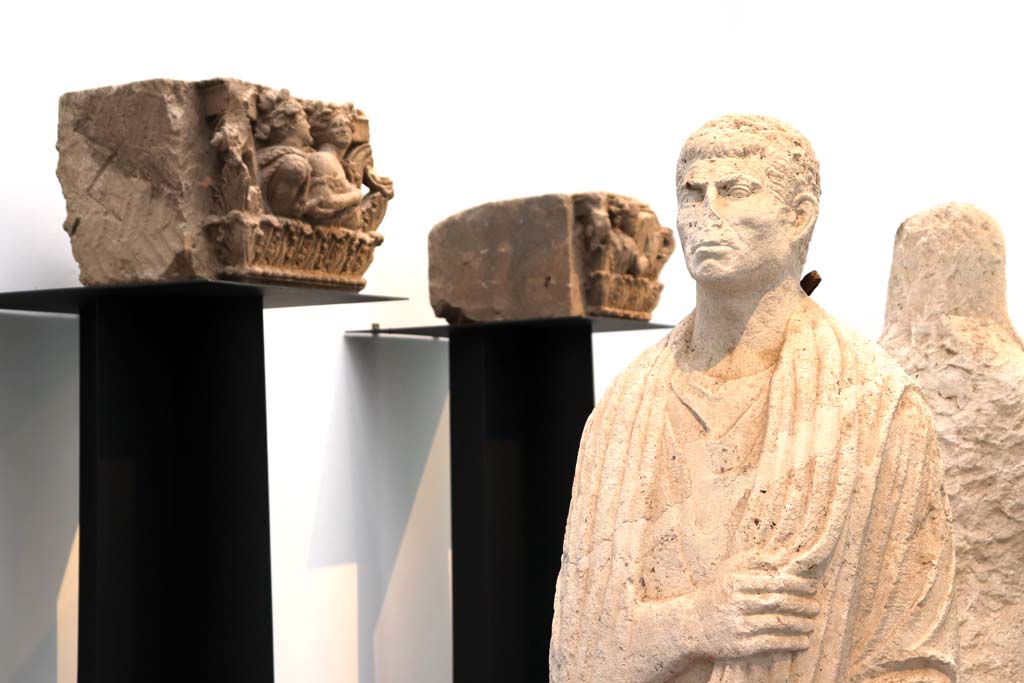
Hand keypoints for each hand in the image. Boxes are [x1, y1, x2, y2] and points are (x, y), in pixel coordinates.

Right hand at [682, 556, 819, 659]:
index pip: (774, 581)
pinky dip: (791, 643)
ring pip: (778, 623)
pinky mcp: (740, 646)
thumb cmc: (716, 593)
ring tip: (811, 623)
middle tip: (816, 606)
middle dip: (802, 604)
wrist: (691, 625)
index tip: (812, 586)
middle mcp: (736, 603)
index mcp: (734, 582)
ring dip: (800, 624)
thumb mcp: (728, 572)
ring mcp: (738, 626)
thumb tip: (784, 552)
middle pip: (778, 602)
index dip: (798, 584)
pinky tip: (802, 641)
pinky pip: (772, 643)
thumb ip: (754, 561)